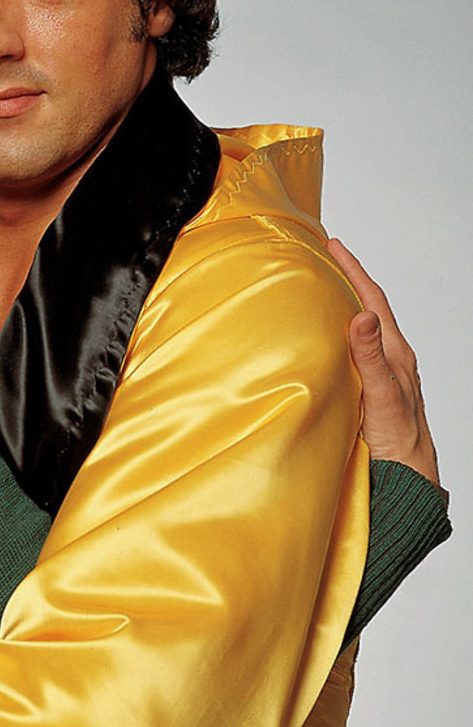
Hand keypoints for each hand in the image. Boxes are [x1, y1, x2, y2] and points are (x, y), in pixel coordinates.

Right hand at [328, 238, 443, 497]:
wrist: (406, 481)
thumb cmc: (399, 443)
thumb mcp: (383, 398)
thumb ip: (371, 358)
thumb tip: (362, 316)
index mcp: (396, 355)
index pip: (373, 302)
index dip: (353, 271)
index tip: (334, 245)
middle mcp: (390, 360)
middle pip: (367, 308)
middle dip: (346, 280)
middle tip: (323, 257)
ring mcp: (381, 374)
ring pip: (360, 329)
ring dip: (342, 305)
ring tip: (320, 288)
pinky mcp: (369, 389)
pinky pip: (353, 350)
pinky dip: (337, 333)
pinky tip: (324, 337)